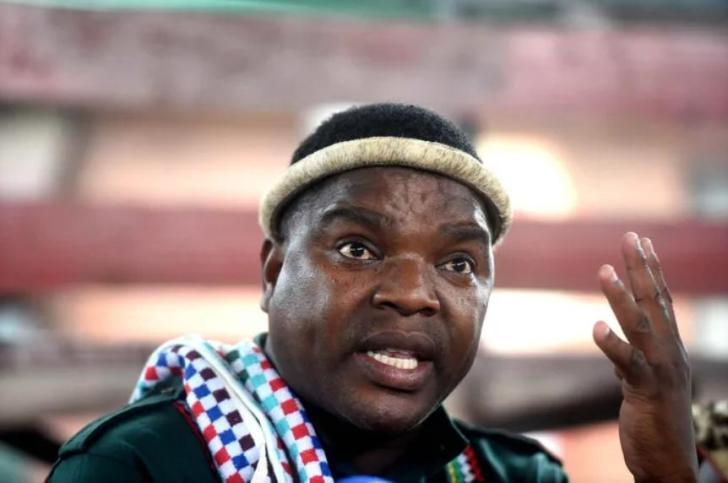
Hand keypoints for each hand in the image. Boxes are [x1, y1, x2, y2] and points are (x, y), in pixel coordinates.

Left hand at [592, 232, 697, 482]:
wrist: (671, 463)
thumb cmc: (657, 420)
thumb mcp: (646, 381)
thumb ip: (634, 357)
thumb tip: (615, 340)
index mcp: (671, 348)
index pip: (662, 301)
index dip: (652, 270)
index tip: (641, 242)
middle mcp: (670, 353)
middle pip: (656, 303)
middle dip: (642, 268)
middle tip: (630, 237)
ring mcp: (661, 371)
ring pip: (641, 326)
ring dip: (623, 297)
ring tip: (605, 270)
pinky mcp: (647, 391)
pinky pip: (628, 364)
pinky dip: (612, 345)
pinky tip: (595, 327)